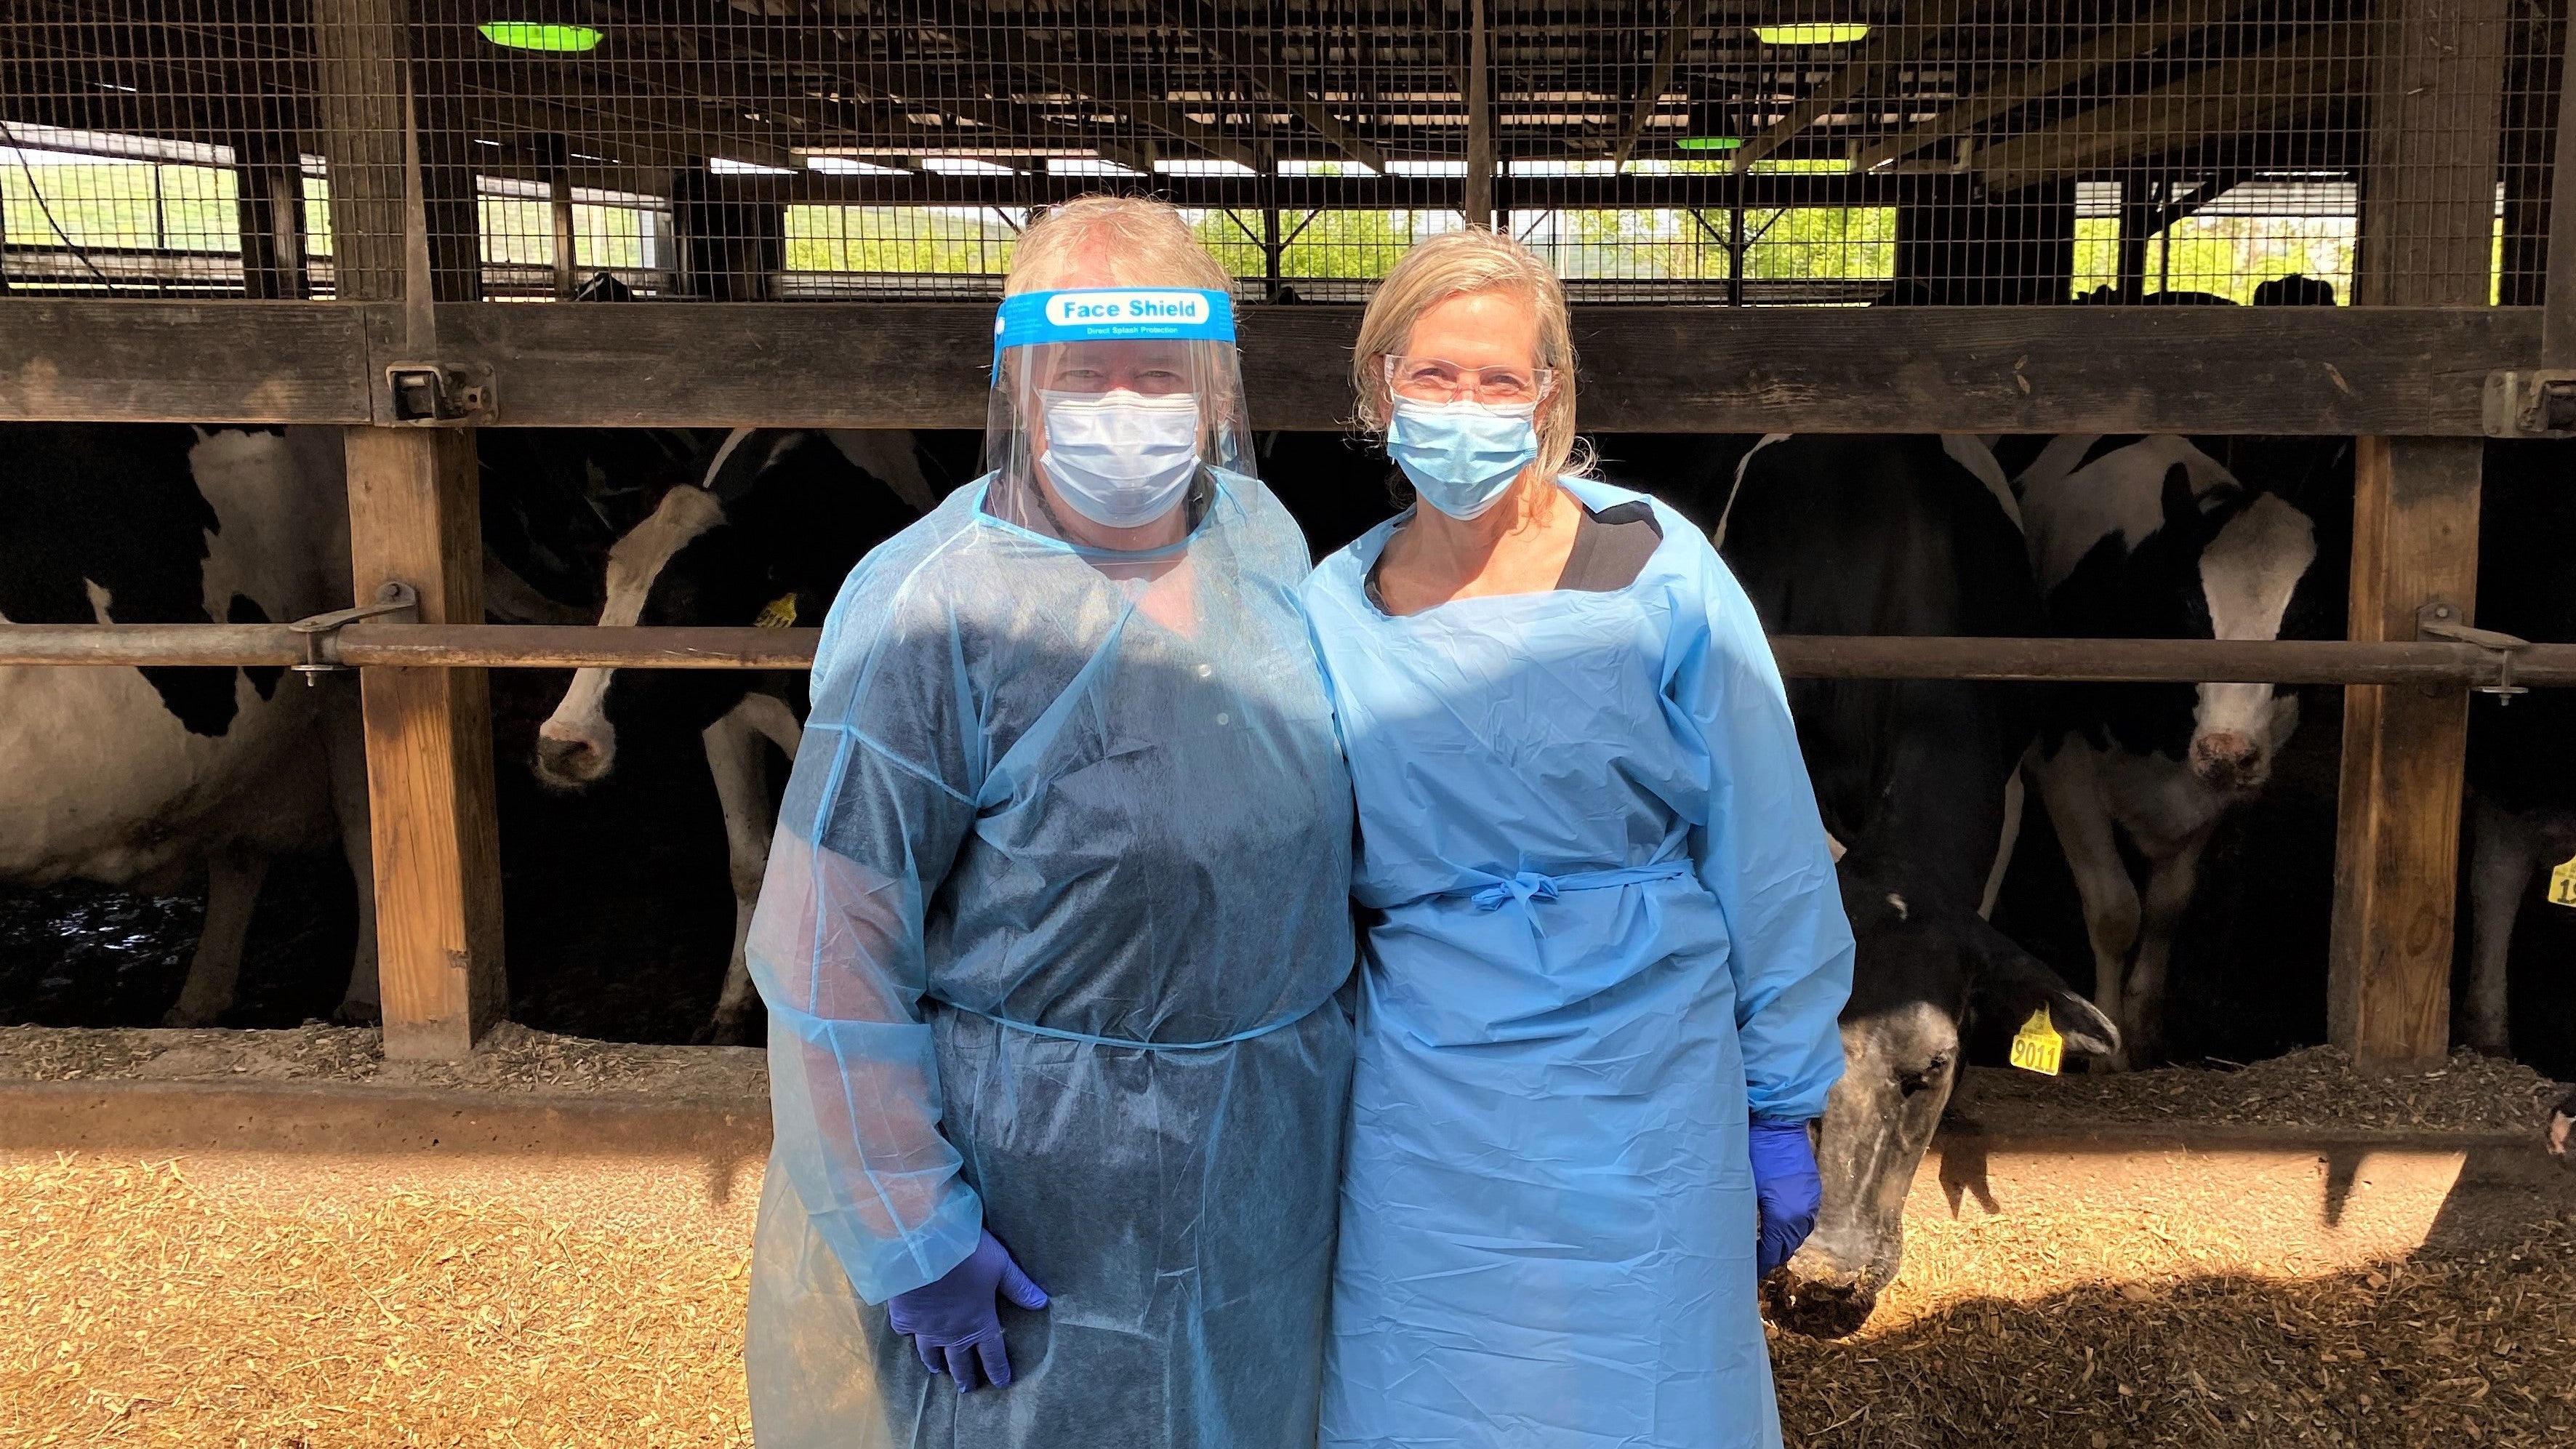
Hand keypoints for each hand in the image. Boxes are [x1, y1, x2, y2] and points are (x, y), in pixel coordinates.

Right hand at [886, 1229, 1050, 1391]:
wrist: (922, 1248)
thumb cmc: (967, 1255)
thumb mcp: (1001, 1265)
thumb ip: (1019, 1286)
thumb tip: (1041, 1303)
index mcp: (979, 1323)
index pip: (992, 1354)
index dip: (998, 1369)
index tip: (1001, 1383)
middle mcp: (952, 1333)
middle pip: (960, 1361)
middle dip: (965, 1376)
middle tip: (967, 1389)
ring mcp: (926, 1329)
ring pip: (931, 1353)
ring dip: (936, 1363)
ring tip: (938, 1370)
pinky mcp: (904, 1318)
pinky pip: (907, 1333)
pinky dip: (909, 1336)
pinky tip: (908, 1336)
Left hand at [1747, 1118, 1821, 1278]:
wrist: (1778, 1122)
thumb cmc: (1754, 1152)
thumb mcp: (1742, 1187)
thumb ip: (1741, 1217)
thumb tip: (1732, 1238)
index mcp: (1784, 1218)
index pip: (1771, 1253)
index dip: (1757, 1264)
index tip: (1742, 1271)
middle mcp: (1802, 1215)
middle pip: (1786, 1248)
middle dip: (1769, 1257)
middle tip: (1749, 1263)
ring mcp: (1811, 1202)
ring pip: (1797, 1235)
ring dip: (1781, 1243)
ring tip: (1761, 1247)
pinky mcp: (1812, 1191)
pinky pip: (1803, 1220)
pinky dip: (1790, 1229)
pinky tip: (1776, 1227)